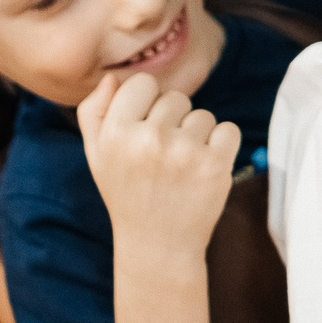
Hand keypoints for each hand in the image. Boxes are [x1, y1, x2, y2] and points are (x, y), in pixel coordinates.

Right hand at [76, 72, 239, 254]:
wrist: (158, 245)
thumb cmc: (127, 193)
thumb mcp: (97, 156)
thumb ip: (94, 112)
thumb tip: (113, 77)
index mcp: (115, 133)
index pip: (143, 82)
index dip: (147, 103)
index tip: (145, 129)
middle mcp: (148, 139)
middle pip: (176, 97)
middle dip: (173, 121)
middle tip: (162, 157)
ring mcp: (184, 151)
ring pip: (203, 115)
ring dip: (197, 136)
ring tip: (181, 167)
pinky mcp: (215, 164)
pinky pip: (228, 130)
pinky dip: (222, 146)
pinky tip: (203, 169)